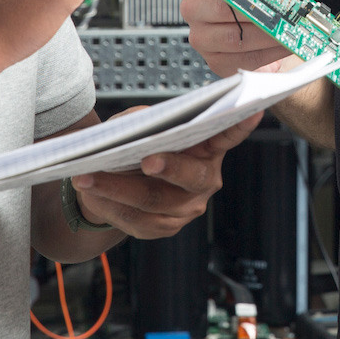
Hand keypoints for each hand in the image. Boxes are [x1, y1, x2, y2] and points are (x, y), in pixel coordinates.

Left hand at [70, 112, 262, 238]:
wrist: (117, 182)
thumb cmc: (137, 142)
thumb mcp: (140, 122)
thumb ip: (144, 120)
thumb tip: (139, 126)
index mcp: (208, 147)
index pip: (228, 134)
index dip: (241, 125)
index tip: (251, 111)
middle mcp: (205, 179)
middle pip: (191, 177)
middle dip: (168, 167)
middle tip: (146, 159)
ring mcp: (186, 208)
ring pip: (153, 201)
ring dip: (117, 188)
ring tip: (88, 175)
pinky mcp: (163, 227)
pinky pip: (135, 220)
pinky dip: (110, 205)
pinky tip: (90, 192)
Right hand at [182, 0, 292, 76]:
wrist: (264, 40)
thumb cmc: (261, 5)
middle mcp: (196, 7)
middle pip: (222, 8)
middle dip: (258, 11)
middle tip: (283, 11)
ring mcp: (202, 36)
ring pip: (234, 37)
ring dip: (267, 35)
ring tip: (288, 30)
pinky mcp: (214, 60)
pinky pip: (242, 58)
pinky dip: (267, 53)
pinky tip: (282, 45)